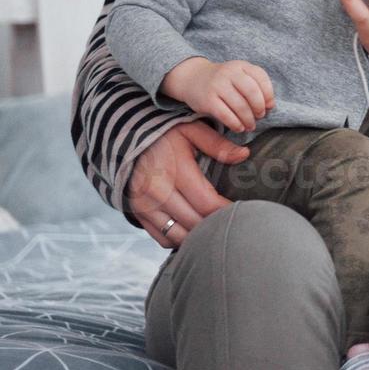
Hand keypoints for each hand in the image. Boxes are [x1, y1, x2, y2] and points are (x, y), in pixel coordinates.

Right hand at [127, 119, 248, 247]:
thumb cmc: (163, 135)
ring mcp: (146, 207)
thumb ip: (217, 144)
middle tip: (233, 220)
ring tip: (214, 227)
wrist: (122, 140)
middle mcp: (159, 194)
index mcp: (176, 172)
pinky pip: (163, 239)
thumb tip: (244, 155)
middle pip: (196, 223)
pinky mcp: (139, 214)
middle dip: (217, 225)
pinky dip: (180, 239)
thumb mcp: (191, 130)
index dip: (228, 210)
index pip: (208, 204)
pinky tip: (193, 230)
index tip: (243, 209)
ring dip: (199, 236)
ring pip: (179, 236)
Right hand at [163, 57, 274, 131]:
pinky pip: (226, 115)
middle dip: (259, 108)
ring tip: (250, 126)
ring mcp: (217, 85)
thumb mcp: (239, 75)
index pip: (261, 78)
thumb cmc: (223, 81)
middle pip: (252, 93)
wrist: (192, 78)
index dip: (268, 95)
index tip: (269, 106)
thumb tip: (270, 106)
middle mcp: (229, 73)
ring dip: (248, 119)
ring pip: (240, 106)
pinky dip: (235, 124)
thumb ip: (255, 86)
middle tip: (260, 117)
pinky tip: (239, 128)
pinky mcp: (207, 100)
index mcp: (241, 66)